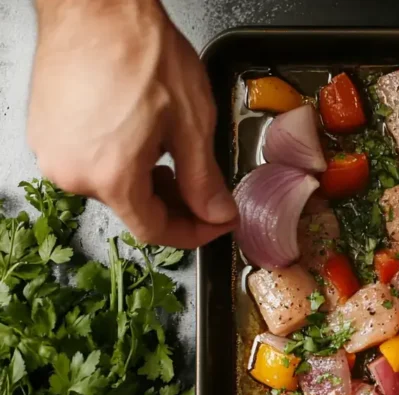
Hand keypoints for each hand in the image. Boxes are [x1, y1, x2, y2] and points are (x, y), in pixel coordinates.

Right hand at [27, 0, 235, 248]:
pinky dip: (119, 159)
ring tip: (171, 151)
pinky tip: (140, 134)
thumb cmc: (140, 52)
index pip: (155, 231)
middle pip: (132, 208)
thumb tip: (216, 214)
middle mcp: (72, 172)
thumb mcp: (192, 124)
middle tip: (203, 188)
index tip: (216, 222)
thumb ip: (204, 179)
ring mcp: (52, 152)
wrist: (97, 7)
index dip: (193, 232)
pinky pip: (88, 160)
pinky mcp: (44, 131)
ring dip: (146, 179)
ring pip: (110, 184)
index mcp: (110, 177)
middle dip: (173, 203)